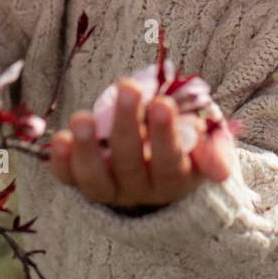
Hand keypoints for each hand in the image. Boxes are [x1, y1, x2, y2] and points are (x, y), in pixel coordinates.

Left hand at [47, 78, 235, 207]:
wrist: (160, 168)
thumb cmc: (188, 141)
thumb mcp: (210, 142)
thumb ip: (215, 151)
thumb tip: (218, 170)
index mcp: (176, 179)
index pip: (170, 163)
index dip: (165, 135)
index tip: (162, 103)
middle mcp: (142, 190)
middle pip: (131, 165)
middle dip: (127, 125)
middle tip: (127, 87)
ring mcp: (111, 190)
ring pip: (96, 180)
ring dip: (87, 149)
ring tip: (82, 118)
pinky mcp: (85, 184)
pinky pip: (71, 180)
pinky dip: (62, 163)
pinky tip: (59, 139)